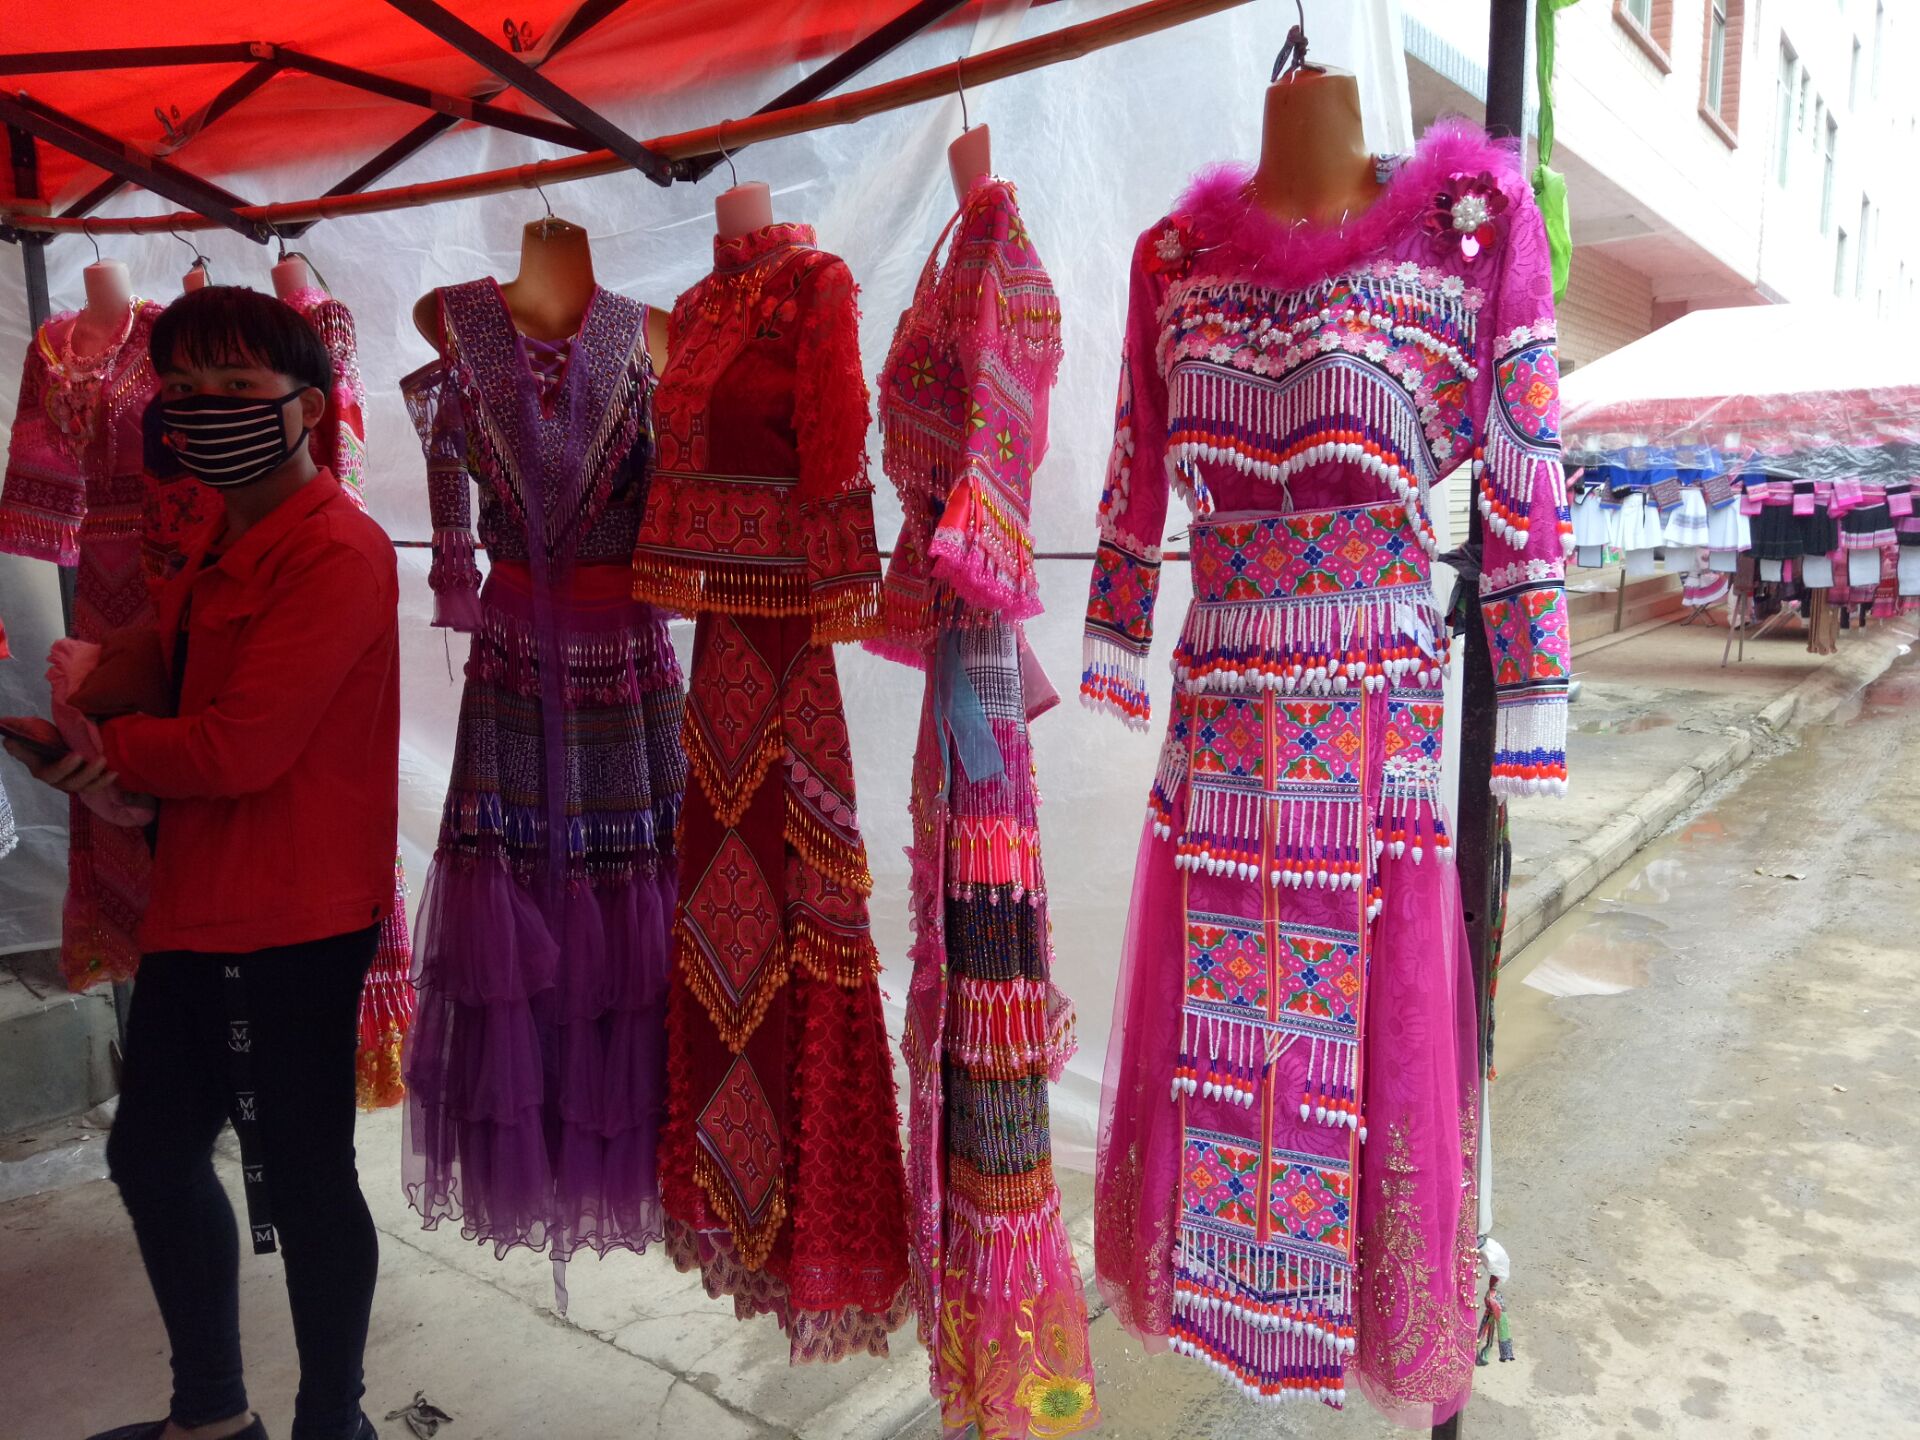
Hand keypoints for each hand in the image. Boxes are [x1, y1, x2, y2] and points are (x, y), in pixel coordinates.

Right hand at [2, 740, 116, 794]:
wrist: (56, 741)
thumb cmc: (43, 738)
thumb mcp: (31, 737)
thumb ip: (22, 742)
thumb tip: (9, 741)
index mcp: (42, 771)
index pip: (51, 774)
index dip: (64, 767)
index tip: (77, 755)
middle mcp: (57, 781)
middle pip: (71, 784)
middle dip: (87, 773)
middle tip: (100, 759)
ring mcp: (72, 782)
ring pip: (85, 787)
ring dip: (98, 780)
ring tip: (110, 769)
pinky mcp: (84, 782)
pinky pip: (94, 786)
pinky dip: (105, 782)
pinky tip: (115, 773)